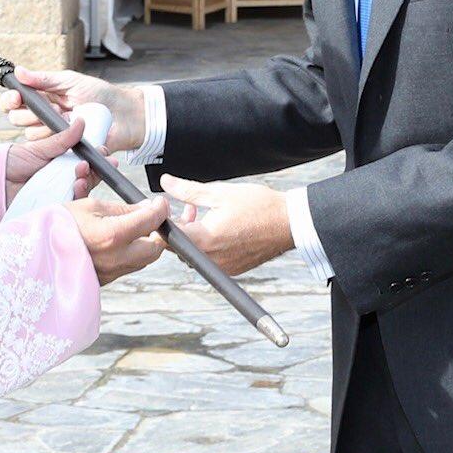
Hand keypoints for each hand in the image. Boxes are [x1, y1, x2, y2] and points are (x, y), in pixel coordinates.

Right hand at [0, 69, 145, 153]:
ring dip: (46, 126)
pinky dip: (58, 140)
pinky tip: (72, 131)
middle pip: (17, 119)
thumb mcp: (70, 81)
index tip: (15, 97)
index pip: (14, 101)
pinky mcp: (63, 150)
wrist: (125, 114)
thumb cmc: (100, 95)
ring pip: (31, 136)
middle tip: (52, 107)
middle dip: (29, 113)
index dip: (9, 99)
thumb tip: (19, 71)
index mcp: (42, 98)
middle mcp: (43, 117)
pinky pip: (49, 151)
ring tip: (68, 117)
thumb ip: (44, 79)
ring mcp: (53, 135)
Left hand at [3, 119, 99, 208]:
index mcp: (62, 163)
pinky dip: (77, 196)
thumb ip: (62, 138)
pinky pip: (71, 205)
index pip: (86, 161)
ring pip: (83, 191)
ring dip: (88, 181)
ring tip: (81, 174)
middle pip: (88, 177)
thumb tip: (81, 121)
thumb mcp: (40, 148)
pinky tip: (76, 186)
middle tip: (94, 162)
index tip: (103, 151)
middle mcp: (63, 179)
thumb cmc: (14, 162)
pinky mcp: (54, 207)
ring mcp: (59, 194)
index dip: (97, 158)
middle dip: (96, 170)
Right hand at [66, 194, 168, 284]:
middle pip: (156, 248)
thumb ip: (123, 209)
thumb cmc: (58, 225)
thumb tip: (146, 208)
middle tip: (150, 218)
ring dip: (146, 244)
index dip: (160, 209)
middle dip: (157, 232)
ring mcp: (112, 272)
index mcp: (113, 235)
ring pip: (144, 260)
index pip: (152, 221)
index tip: (159, 203)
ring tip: (135, 229)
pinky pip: (129, 267)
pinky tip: (120, 242)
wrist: (36, 251)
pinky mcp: (106, 280)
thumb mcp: (90, 205)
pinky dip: (132, 254)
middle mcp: (116, 258)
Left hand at [159, 176, 293, 275]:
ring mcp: (222, 267)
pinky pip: (209, 260)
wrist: (289, 223)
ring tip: (206, 216)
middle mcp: (211, 259)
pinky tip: (219, 229)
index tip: (167, 209)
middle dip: (179, 228)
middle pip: (178, 248)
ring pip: (193, 255)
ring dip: (193, 237)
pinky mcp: (232, 270)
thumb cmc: (259, 206)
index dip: (162, 222)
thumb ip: (188, 190)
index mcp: (204, 239)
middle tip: (190, 208)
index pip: (166, 238)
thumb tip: (166, 183)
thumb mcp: (220, 192)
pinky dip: (208, 246)